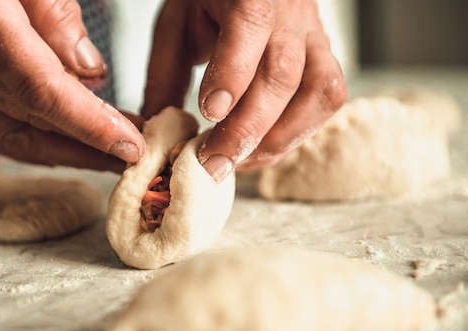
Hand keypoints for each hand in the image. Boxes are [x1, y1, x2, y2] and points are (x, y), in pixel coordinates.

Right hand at [0, 0, 144, 171]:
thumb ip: (55, 14)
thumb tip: (89, 71)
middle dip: (89, 144)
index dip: (89, 125)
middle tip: (134, 152)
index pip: (40, 90)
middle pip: (32, 120)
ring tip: (109, 156)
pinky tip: (65, 148)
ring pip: (12, 135)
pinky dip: (32, 144)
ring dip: (65, 152)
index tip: (130, 146)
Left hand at [142, 0, 346, 181]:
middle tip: (213, 162)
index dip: (232, 75)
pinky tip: (264, 148)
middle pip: (281, 74)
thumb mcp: (176, 28)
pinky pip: (328, 100)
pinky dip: (298, 133)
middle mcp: (289, 13)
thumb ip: (164, 78)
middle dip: (246, 128)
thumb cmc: (210, 3)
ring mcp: (314, 37)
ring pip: (317, 92)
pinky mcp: (325, 59)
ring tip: (239, 162)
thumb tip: (157, 134)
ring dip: (278, 138)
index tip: (209, 112)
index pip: (248, 27)